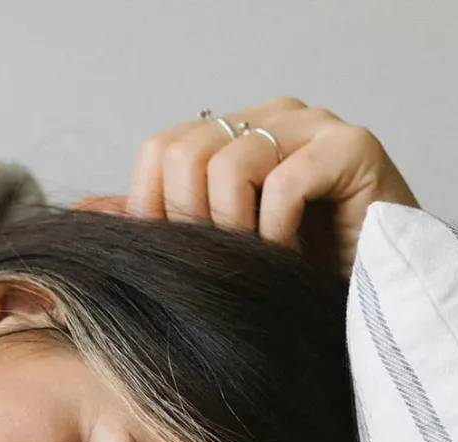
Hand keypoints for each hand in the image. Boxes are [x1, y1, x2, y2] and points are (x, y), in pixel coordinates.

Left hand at [83, 99, 416, 276]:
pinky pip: (281, 182)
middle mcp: (273, 117)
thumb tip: (83, 210)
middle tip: (227, 265)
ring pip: (228, 163)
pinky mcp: (354, 145)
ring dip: (238, 234)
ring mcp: (315, 124)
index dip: (156, 210)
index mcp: (236, 134)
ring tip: (265, 265)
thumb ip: (155, 224)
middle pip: (184, 151)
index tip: (185, 261)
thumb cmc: (294, 282)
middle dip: (192, 223)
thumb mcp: (211, 256)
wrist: (375, 308)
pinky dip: (278, 235)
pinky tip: (298, 261)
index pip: (161, 148)